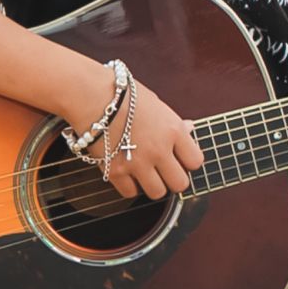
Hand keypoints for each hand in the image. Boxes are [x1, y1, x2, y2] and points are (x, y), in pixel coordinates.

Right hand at [66, 71, 203, 200]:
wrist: (92, 95)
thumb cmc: (125, 96)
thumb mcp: (157, 105)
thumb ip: (174, 123)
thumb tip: (189, 128)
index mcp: (173, 131)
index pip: (196, 162)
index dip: (188, 162)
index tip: (180, 159)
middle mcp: (158, 150)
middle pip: (180, 184)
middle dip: (173, 179)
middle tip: (164, 170)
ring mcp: (136, 163)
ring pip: (157, 193)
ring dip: (153, 184)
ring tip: (146, 172)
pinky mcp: (114, 171)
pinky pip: (130, 193)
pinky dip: (130, 186)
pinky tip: (128, 172)